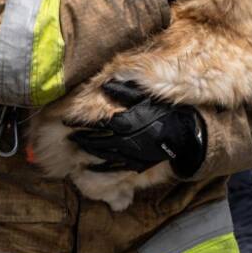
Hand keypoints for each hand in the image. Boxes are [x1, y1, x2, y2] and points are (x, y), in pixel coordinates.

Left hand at [68, 80, 205, 177]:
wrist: (184, 134)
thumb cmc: (164, 112)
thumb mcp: (145, 97)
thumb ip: (125, 91)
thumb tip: (105, 84)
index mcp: (125, 123)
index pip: (96, 123)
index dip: (79, 122)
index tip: (66, 121)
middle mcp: (125, 141)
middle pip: (97, 141)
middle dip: (81, 139)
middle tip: (69, 137)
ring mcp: (131, 155)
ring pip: (104, 156)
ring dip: (89, 152)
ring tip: (78, 148)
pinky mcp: (137, 164)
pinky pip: (115, 168)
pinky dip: (101, 167)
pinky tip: (92, 166)